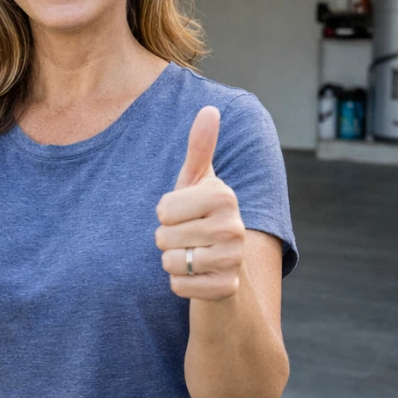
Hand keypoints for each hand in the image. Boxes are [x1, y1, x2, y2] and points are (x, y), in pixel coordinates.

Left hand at [154, 106, 244, 300]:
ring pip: (169, 262)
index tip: (184, 214)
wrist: (224, 266)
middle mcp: (234, 227)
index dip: (165, 214)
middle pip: (163, 236)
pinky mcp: (226, 289)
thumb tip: (209, 108)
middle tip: (187, 238)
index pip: (162, 209)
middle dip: (166, 240)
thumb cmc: (202, 217)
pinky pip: (177, 286)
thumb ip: (200, 147)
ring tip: (191, 255)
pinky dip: (179, 284)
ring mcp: (233, 260)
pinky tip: (196, 276)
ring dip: (172, 262)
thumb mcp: (198, 182)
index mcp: (223, 196)